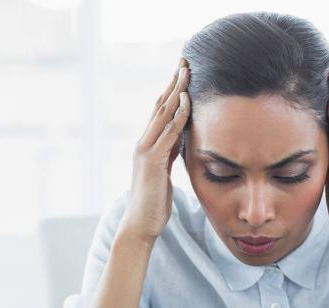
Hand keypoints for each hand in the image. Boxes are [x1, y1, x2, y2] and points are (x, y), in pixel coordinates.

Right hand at [120, 58, 189, 243]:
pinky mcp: (152, 161)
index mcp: (147, 147)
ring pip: (162, 114)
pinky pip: (168, 132)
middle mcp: (143, 144)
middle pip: (160, 106)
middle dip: (173, 83)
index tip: (183, 74)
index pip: (160, 113)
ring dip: (176, 91)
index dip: (171, 92)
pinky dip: (178, 114)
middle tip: (185, 61)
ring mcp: (146, 151)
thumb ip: (169, 154)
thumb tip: (179, 139)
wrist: (140, 224)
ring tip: (187, 71)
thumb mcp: (164, 173)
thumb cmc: (154, 203)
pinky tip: (187, 100)